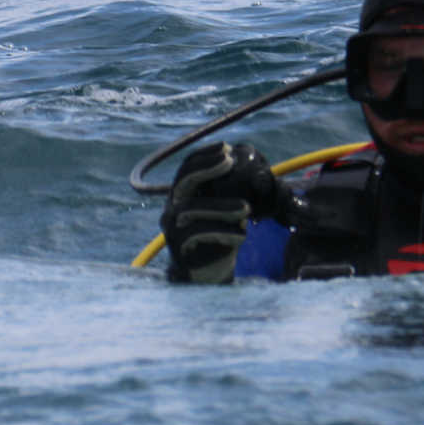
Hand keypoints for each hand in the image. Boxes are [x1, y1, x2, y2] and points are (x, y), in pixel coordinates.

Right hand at [160, 141, 283, 283]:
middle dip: (206, 167)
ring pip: (192, 208)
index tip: (227, 147)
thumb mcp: (225, 211)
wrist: (208, 276)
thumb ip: (229, 192)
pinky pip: (198, 233)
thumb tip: (251, 168)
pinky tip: (241, 235)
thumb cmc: (219, 238)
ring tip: (247, 209)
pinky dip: (223, 230)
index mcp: (183, 195)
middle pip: (183, 181)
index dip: (206, 155)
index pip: (188, 167)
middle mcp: (172, 208)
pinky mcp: (178, 248)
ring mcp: (172, 228)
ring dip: (222, 205)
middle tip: (229, 161)